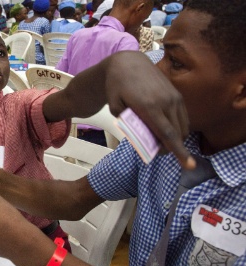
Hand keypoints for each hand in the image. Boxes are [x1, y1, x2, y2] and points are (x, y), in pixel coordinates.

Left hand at [105, 52, 193, 168]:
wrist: (128, 63)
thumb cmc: (117, 86)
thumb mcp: (115, 105)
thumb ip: (126, 122)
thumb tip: (141, 137)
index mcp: (149, 106)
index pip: (167, 134)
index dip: (178, 151)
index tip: (189, 165)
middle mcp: (166, 102)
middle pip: (177, 134)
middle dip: (171, 148)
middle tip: (156, 151)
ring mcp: (174, 98)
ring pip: (183, 127)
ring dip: (175, 138)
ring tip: (159, 139)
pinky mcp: (177, 95)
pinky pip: (183, 118)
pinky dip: (177, 128)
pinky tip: (165, 128)